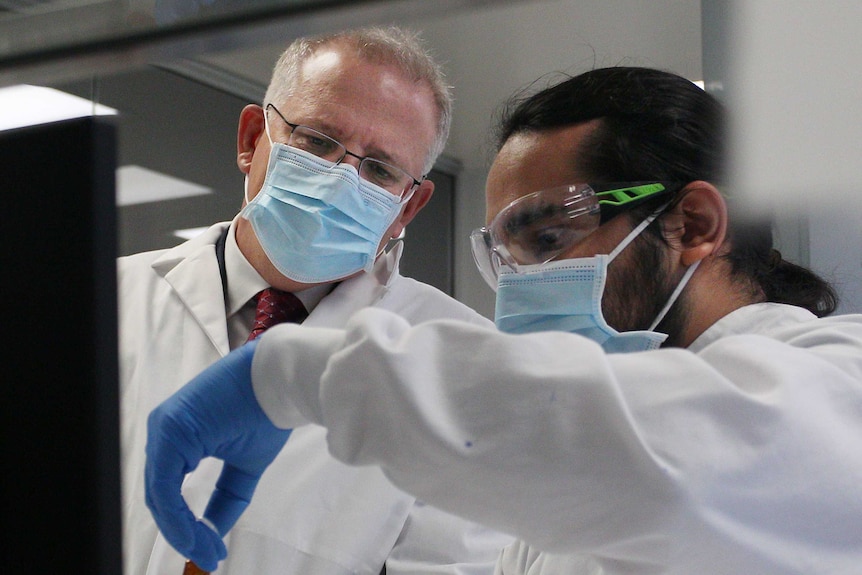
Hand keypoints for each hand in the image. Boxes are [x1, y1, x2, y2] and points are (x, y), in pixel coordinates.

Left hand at [145, 340, 291, 570]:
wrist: (280, 379)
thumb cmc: (266, 413)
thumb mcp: (244, 467)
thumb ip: (225, 500)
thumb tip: (212, 535)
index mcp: (177, 437)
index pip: (169, 491)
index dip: (186, 527)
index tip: (211, 552)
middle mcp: (163, 431)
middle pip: (161, 496)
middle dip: (184, 534)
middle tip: (210, 557)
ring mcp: (163, 430)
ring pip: (161, 495)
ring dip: (182, 530)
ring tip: (208, 552)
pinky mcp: (170, 432)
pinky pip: (166, 487)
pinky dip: (180, 517)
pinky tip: (200, 535)